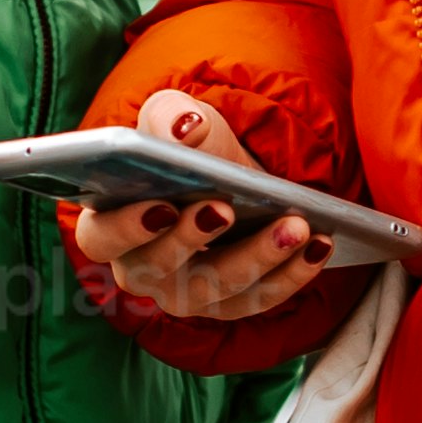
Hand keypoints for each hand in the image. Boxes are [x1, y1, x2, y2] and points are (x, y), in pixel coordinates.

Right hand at [67, 89, 331, 325]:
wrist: (233, 173)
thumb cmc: (192, 149)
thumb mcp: (181, 120)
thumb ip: (171, 119)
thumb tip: (182, 131)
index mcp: (110, 225)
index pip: (101, 238)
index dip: (127, 228)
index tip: (161, 206)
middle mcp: (142, 270)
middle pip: (159, 270)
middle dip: (195, 240)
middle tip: (226, 209)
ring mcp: (188, 294)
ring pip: (217, 289)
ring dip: (258, 256)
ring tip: (295, 224)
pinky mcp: (234, 303)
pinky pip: (262, 298)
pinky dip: (293, 273)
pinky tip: (320, 243)